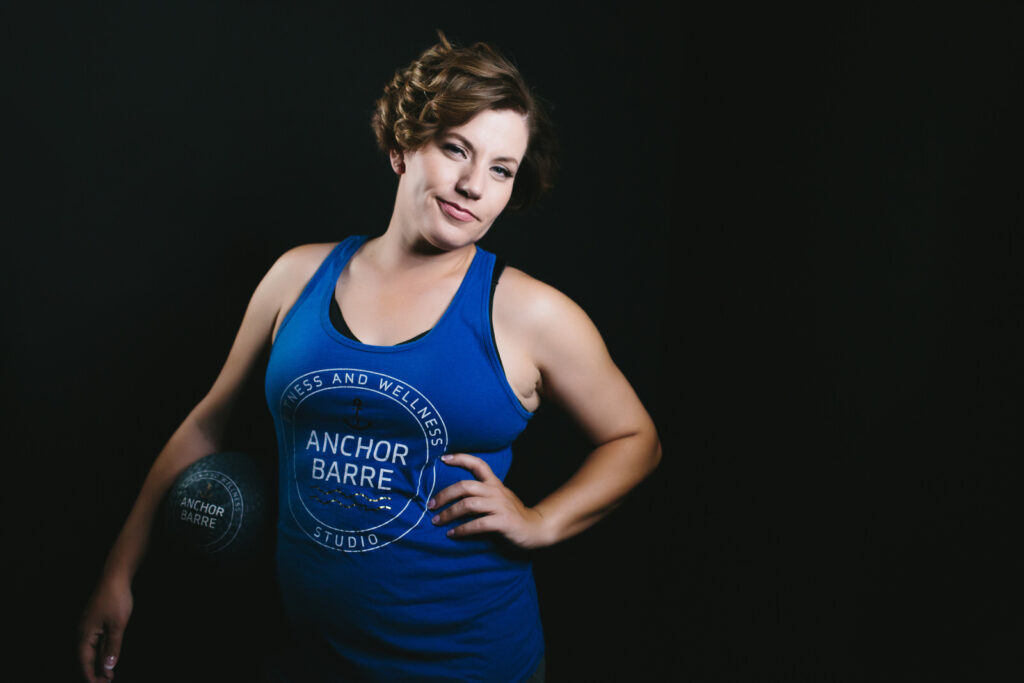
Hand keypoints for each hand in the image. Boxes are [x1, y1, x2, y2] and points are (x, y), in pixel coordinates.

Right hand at [78, 576, 132, 681]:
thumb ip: (112, 647)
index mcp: (85, 634)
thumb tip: (107, 666)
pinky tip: (108, 655)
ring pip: (92, 649)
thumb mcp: (117, 625)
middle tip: (107, 682)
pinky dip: (102, 651)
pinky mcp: (95, 620)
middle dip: (96, 671)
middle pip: (87, 657)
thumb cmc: (115, 598)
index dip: (91, 675)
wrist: (116, 576)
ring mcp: (89, 625)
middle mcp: (83, 631)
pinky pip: (96, 641)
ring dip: (99, 662)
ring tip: (108, 674)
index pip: (84, 661)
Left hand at [428, 453, 549, 548]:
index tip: (443, 458)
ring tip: (436, 521)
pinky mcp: (503, 521)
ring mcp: (500, 506)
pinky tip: (452, 534)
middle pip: (465, 486)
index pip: (478, 464)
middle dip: (444, 495)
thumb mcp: (498, 500)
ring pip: (468, 504)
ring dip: (449, 513)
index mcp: (494, 484)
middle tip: (430, 505)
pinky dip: (462, 529)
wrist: (536, 529)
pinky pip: (478, 524)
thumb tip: (452, 499)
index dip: (460, 458)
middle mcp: (496, 491)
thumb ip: (481, 496)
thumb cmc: (512, 515)